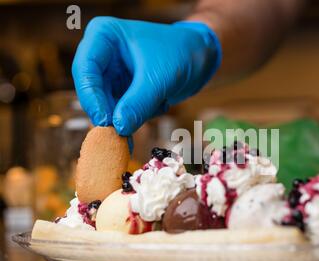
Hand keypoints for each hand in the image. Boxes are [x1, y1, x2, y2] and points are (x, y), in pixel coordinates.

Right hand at [72, 17, 220, 135]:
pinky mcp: (124, 90)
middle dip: (110, 112)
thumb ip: (137, 104)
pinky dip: (138, 116)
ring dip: (128, 116)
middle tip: (121, 134)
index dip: (91, 97)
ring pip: (108, 105)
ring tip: (154, 107)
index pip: (84, 69)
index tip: (105, 120)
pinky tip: (159, 105)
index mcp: (104, 36)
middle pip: (92, 91)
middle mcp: (103, 55)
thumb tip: (118, 128)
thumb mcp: (158, 78)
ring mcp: (113, 74)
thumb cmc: (180, 53)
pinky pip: (122, 111)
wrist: (201, 56)